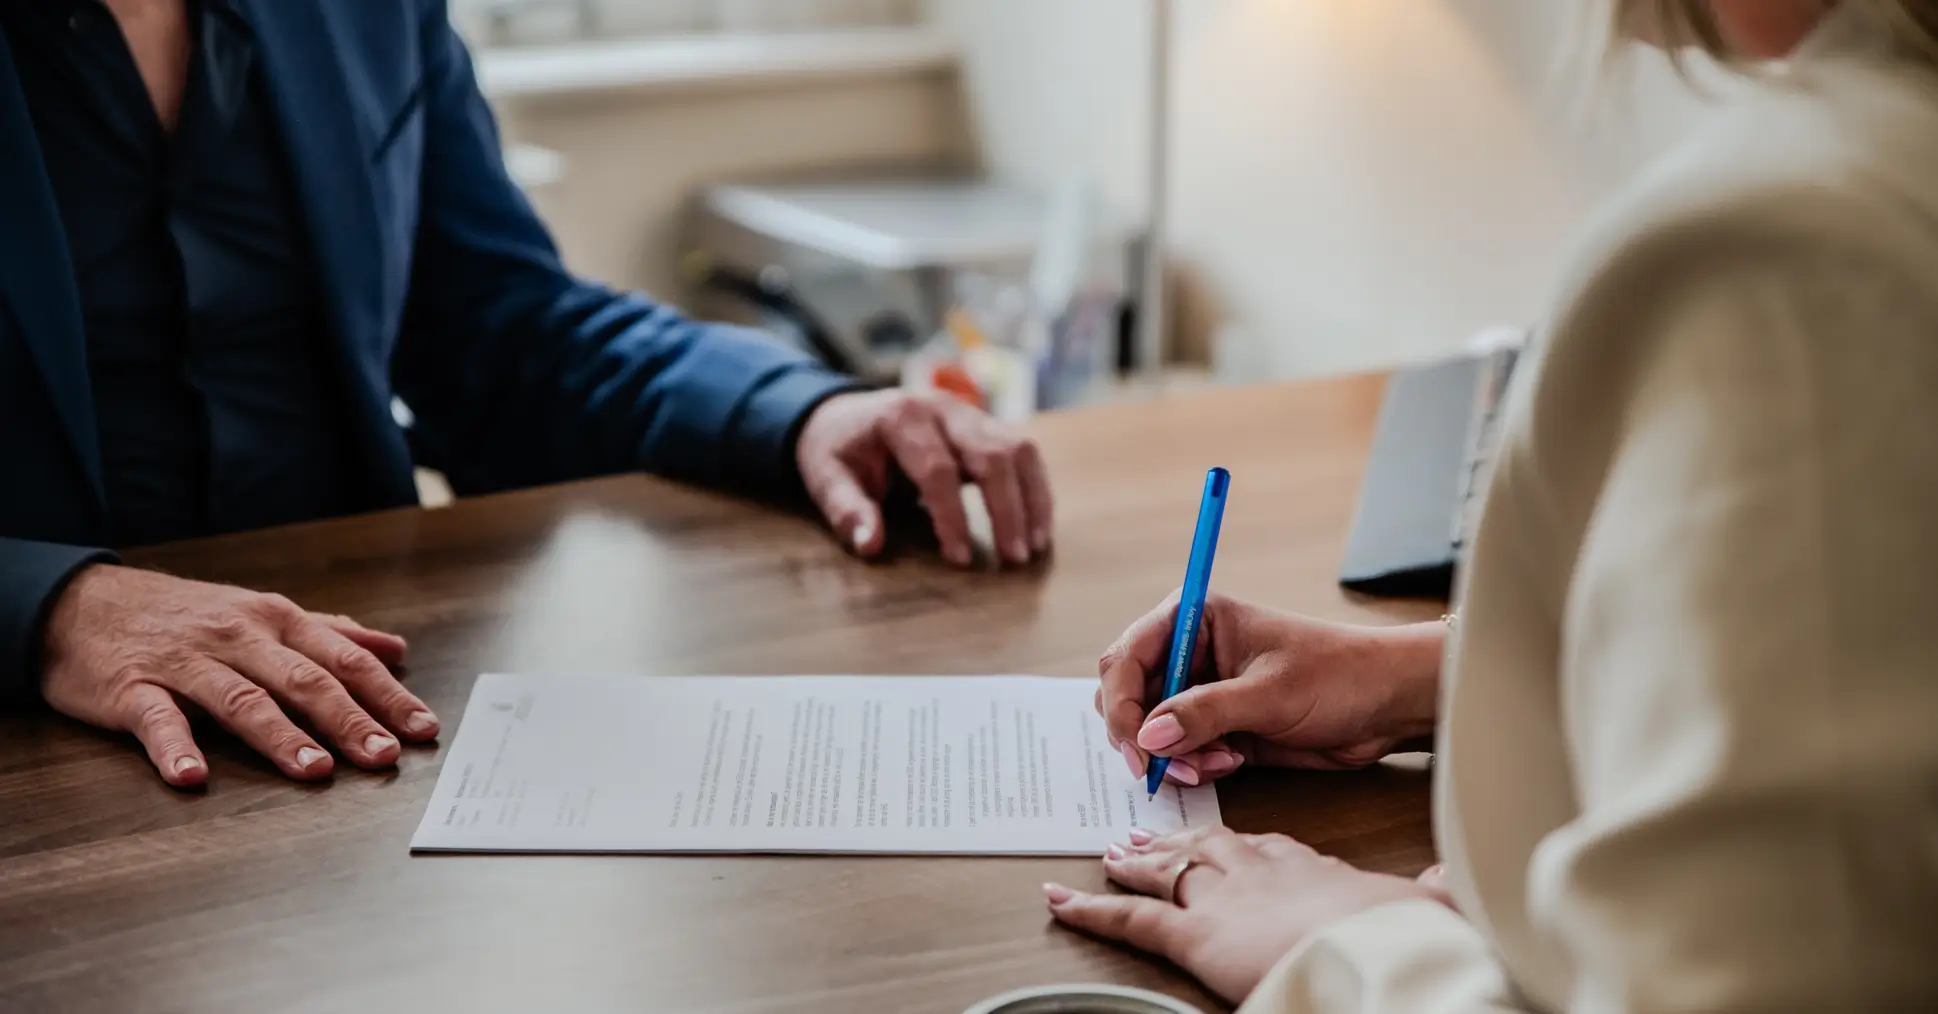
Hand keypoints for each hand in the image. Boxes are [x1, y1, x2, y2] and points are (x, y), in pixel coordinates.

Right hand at [39, 565, 439, 787]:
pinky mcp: (131, 687)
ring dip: (279, 735)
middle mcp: (238, 637)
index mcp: (276, 622)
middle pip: (303, 679)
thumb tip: (393, 649)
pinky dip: (173, 747)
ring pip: (241, 698)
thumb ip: (330, 633)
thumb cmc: (185, 615)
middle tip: (384, 756)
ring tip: (313, 771)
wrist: (80, 602)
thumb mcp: (262, 613)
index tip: (424, 729)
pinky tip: (191, 777)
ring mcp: (185, 662)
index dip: (387, 695)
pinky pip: (155, 718)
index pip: (344, 660)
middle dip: (348, 719)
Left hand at [795, 389, 1052, 567]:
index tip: (960, 560)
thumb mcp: (827, 478)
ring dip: (1032, 498)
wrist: (844, 415)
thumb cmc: (839, 451)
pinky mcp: (986, 426)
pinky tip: (1038, 528)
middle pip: (991, 453)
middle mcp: (943, 408)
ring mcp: (970, 413)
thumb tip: (871, 545)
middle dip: (1006, 508)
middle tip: (1013, 558)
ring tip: (1034, 546)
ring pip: (1019, 448)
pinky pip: (1024, 453)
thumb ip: (848, 510)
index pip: (937, 469)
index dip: (952, 516)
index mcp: (901, 417)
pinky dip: (1036, 490)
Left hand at [1045, 827, 1447, 1003]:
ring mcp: (1222, 896)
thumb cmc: (1403, 933)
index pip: (1266, 846)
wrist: (1382, 947)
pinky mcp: (1194, 933)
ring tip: (1112, 854)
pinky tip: (1062, 903)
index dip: (1242, 844)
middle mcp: (1258, 869)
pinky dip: (1091, 910)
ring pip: (1166, 870)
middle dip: (1178, 840)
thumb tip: (1447, 880)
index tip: (1230, 841)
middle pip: (1208, 846)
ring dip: (1135, 862)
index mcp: (1309, 866)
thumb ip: (1431, 891)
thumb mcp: (1426, 907)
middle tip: (1149, 835)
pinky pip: (1132, 918)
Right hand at [1098, 594, 1441, 785]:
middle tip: (1166, 768)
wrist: (1387, 705)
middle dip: (1143, 736)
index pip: (1127, 657)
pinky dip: (1193, 765)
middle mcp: (1189, 651)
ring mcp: (1200, 690)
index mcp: (1194, 618)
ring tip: (1217, 763)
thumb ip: (1205, 713)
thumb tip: (1150, 735)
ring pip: (1150, 730)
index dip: (1122, 703)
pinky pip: (1179, 751)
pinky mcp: (1216, 725)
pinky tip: (1230, 763)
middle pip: (1127, 696)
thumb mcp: (1270, 693)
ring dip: (1173, 756)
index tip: (1138, 745)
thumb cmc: (1339, 675)